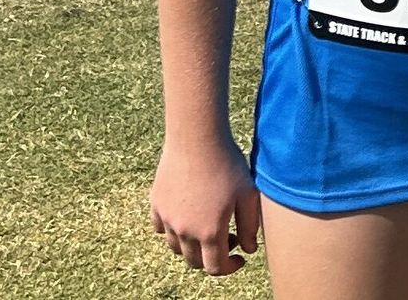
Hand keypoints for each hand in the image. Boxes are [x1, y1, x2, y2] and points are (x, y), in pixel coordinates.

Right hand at [150, 135, 261, 275]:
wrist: (196, 139)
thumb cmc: (227, 165)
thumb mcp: (248, 195)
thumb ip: (250, 226)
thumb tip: (250, 249)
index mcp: (210, 232)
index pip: (215, 267)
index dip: (230, 267)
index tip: (240, 257)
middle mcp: (185, 231)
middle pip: (195, 261)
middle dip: (213, 257)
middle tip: (229, 236)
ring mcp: (167, 219)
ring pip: (176, 248)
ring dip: (193, 246)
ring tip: (208, 226)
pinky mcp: (156, 205)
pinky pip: (162, 229)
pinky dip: (174, 231)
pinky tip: (188, 215)